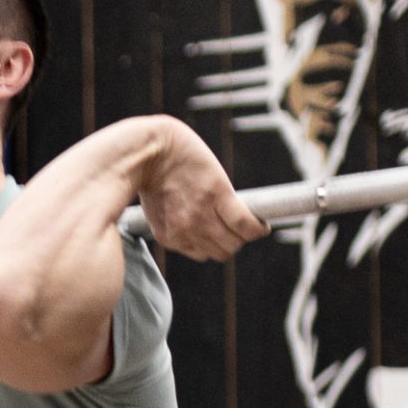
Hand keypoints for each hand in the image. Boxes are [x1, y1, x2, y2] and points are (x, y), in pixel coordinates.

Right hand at [131, 118, 265, 261]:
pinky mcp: (167, 236)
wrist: (146, 154)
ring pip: (213, 254)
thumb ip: (227, 200)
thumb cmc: (183, 155)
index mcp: (215, 195)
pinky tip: (197, 229)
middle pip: (231, 246)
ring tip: (217, 229)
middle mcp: (199, 217)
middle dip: (239, 238)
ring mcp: (181, 230)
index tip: (261, 227)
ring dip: (220, 244)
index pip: (245, 227)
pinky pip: (193, 252)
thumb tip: (240, 223)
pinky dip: (199, 245)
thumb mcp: (214, 172)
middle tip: (238, 228)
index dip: (258, 230)